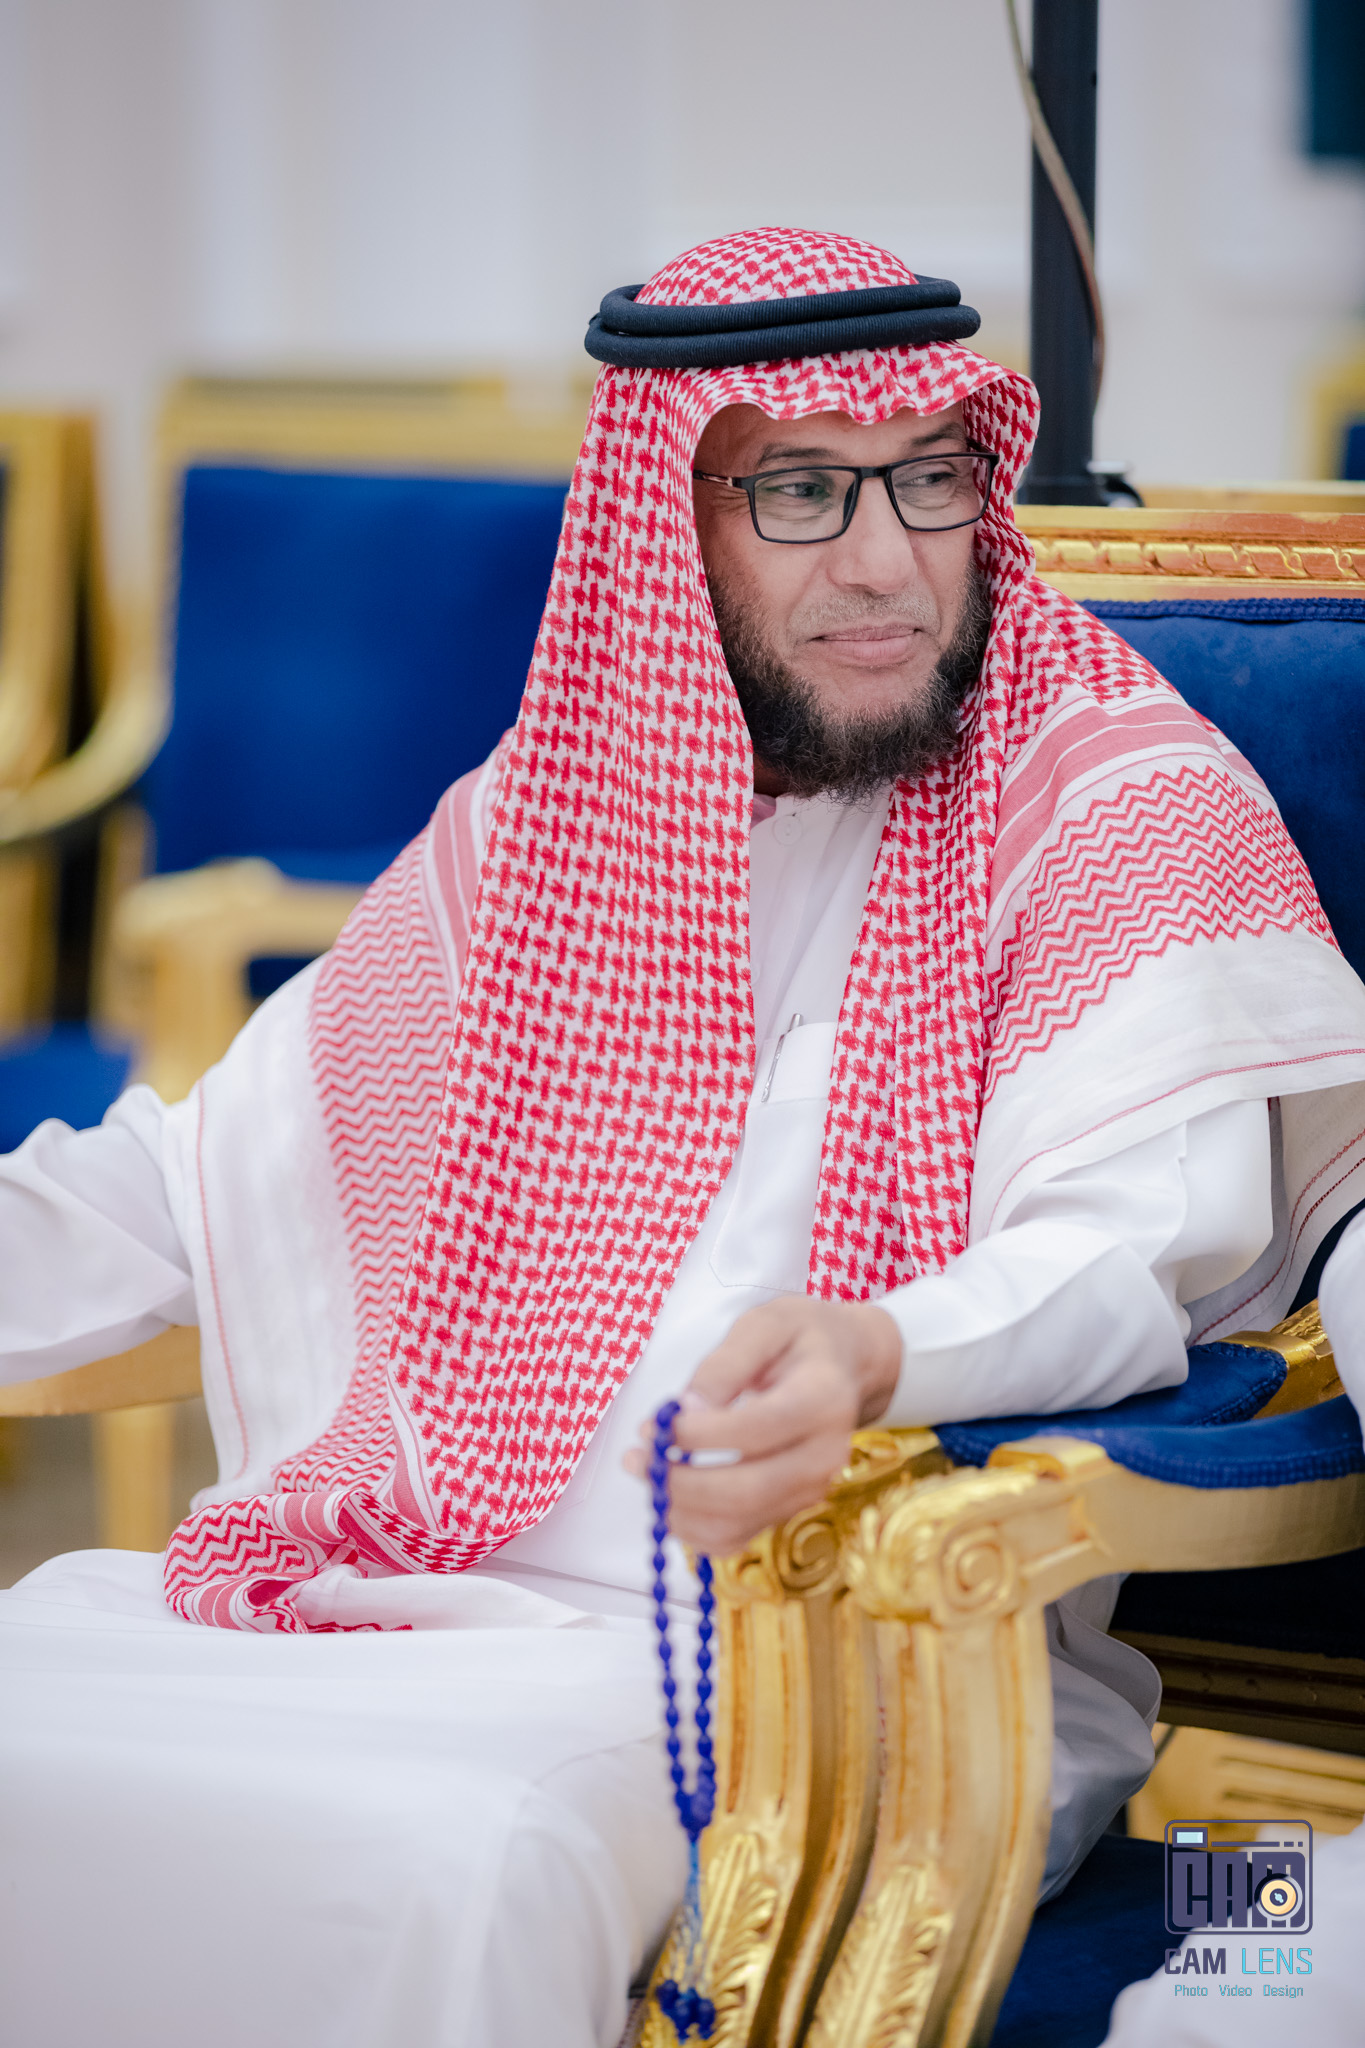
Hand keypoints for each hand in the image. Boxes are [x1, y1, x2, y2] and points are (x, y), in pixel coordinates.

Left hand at [623, 1295, 902, 1555]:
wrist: (846, 1366)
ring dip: (679, 1509)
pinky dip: (694, 1527)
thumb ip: (723, 1366)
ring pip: (737, 1523)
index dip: (697, 1435)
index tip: (653, 1422)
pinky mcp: (791, 1508)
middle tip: (635, 1457)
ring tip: (645, 1471)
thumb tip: (686, 1412)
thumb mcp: (764, 1325)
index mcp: (823, 1400)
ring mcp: (811, 1489)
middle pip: (746, 1492)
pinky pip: (737, 1537)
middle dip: (679, 1482)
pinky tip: (670, 1496)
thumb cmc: (801, 1337)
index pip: (755, 1431)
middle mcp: (824, 1455)